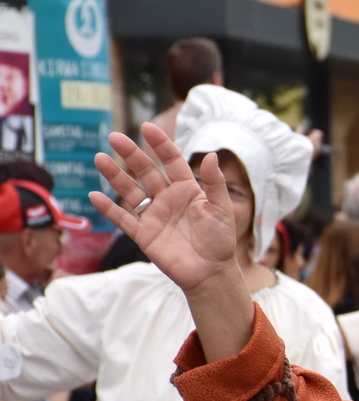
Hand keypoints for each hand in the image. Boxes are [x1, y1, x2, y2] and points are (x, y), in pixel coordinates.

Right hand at [91, 124, 244, 296]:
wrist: (211, 273)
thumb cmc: (220, 241)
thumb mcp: (222, 210)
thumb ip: (215, 184)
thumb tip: (212, 155)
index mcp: (187, 190)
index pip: (172, 161)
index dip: (160, 145)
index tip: (147, 127)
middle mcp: (168, 199)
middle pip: (146, 172)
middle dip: (131, 154)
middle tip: (114, 137)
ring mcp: (154, 216)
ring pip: (131, 191)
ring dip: (115, 176)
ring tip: (99, 158)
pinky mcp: (144, 234)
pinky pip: (123, 219)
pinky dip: (109, 209)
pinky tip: (94, 195)